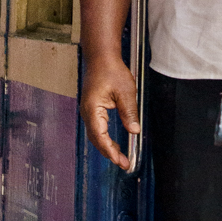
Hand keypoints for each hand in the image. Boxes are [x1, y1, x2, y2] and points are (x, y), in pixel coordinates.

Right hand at [80, 52, 140, 171]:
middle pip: (96, 139)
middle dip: (109, 153)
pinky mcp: (92, 109)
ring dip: (107, 147)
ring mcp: (88, 111)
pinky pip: (97, 128)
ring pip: (96, 135)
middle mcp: (87, 112)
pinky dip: (105, 139)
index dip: (110, 151)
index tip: (120, 161)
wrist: (101, 56)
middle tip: (124, 164)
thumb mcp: (126, 92)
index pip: (100, 136)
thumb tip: (134, 131)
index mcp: (93, 109)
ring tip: (120, 157)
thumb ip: (129, 113)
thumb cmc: (111, 70)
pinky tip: (113, 143)